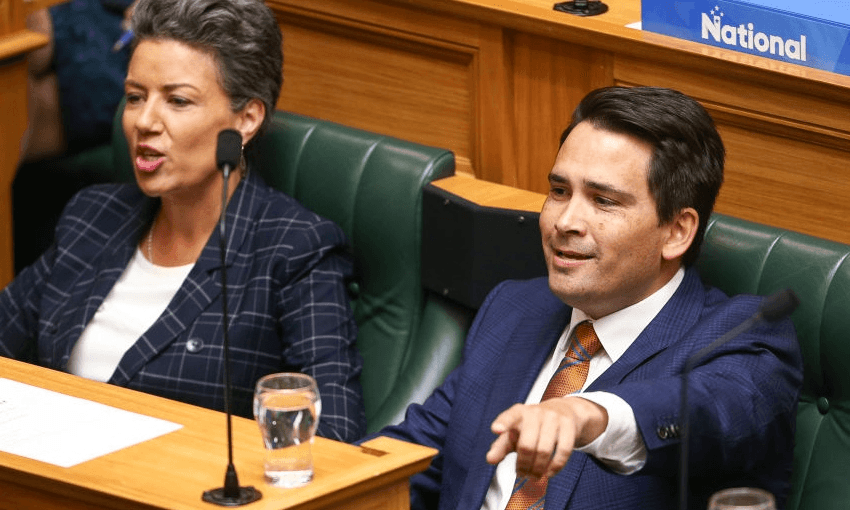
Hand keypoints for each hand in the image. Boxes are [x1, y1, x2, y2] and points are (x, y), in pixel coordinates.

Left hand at [485, 397, 607, 478]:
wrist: (563, 411)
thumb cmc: (533, 425)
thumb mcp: (515, 432)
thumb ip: (501, 446)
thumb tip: (490, 459)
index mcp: (518, 412)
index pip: (509, 416)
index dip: (503, 423)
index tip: (495, 430)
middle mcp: (535, 412)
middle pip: (527, 444)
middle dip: (523, 465)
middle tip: (522, 474)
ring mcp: (553, 418)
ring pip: (544, 450)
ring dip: (538, 469)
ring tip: (534, 476)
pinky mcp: (568, 426)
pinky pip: (563, 451)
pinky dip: (555, 466)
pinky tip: (549, 473)